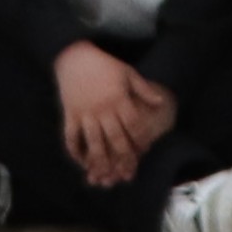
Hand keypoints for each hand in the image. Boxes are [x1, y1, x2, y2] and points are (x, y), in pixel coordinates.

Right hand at [52, 43, 157, 186]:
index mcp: (118, 99)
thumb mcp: (127, 73)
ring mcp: (85, 114)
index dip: (140, 139)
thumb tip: (161, 103)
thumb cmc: (104, 65)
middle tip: (128, 174)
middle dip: (123, 158)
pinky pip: (71, 137)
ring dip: (100, 161)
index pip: (133, 125)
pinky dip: (74, 151)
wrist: (74, 57)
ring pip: (93, 143)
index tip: (145, 151)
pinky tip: (81, 162)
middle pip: (115, 139)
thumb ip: (144, 90)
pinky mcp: (70, 115)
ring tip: (105, 175)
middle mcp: (102, 109)